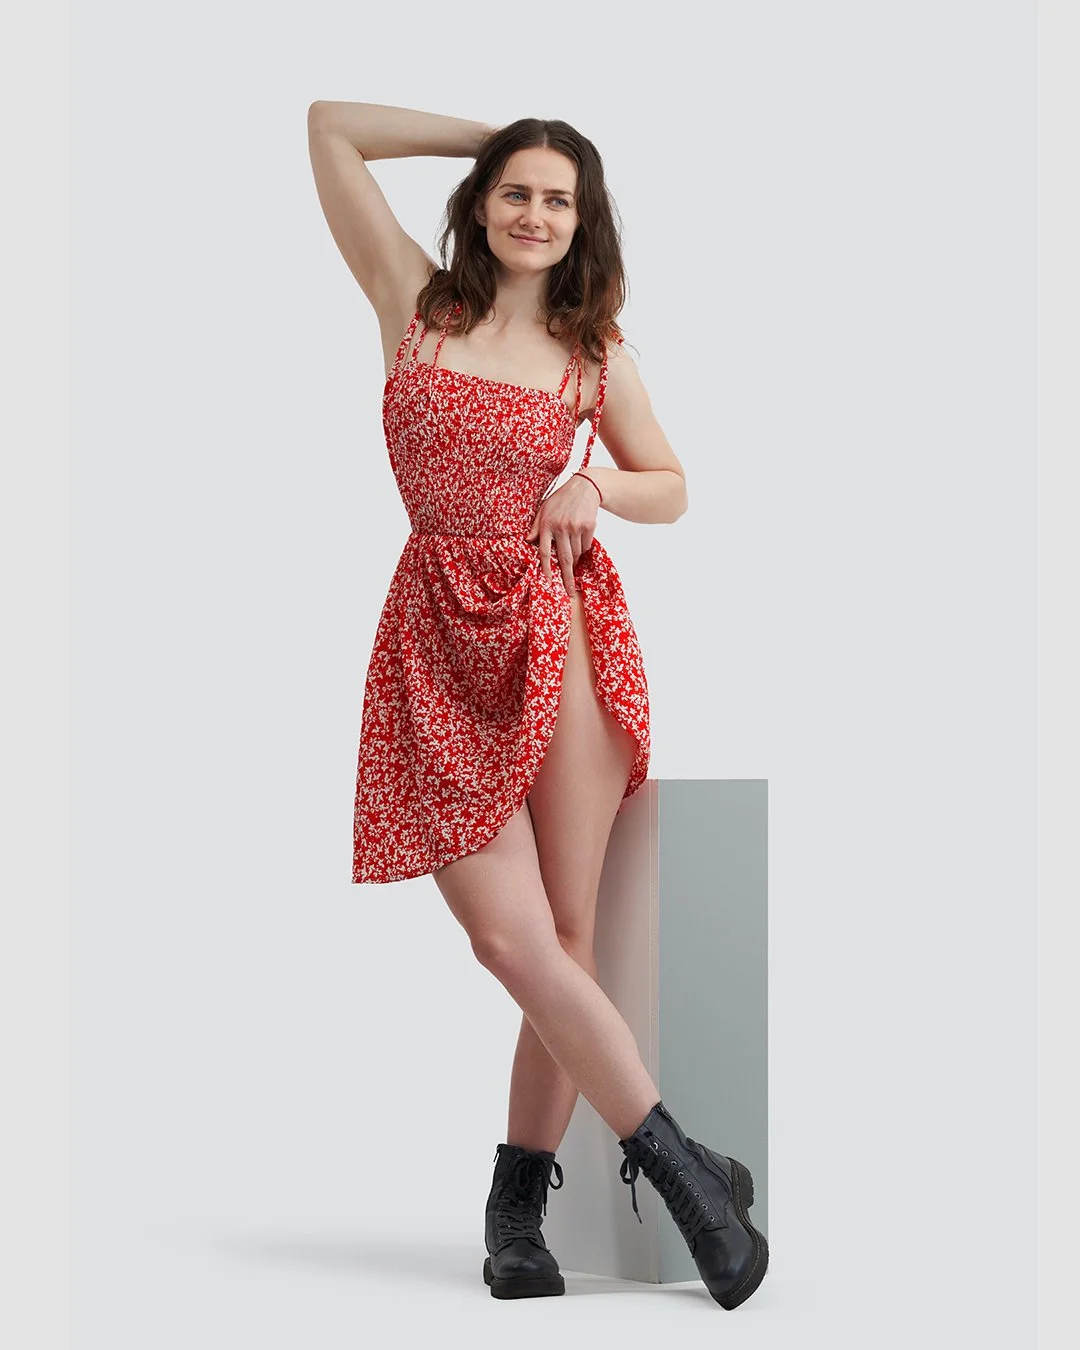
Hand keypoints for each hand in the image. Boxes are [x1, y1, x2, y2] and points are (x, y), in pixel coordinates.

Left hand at [525, 474, 599, 596]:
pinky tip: (581, 539)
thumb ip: (536, 526)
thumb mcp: (544, 509)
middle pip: (564, 559)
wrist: (584, 487)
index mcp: (547, 525)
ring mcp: (575, 528)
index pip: (544, 552)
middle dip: (567, 578)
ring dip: (576, 559)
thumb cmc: (561, 500)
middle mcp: (561, 528)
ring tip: (574, 556)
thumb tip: (527, 541)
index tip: (548, 582)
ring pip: (577, 553)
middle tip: (570, 592)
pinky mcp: (588, 527)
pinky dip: (583, 548)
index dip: (546, 568)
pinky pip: (586, 546)